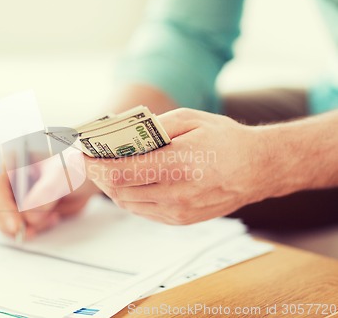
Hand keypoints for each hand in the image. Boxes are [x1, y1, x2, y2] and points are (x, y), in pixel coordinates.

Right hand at [0, 161, 99, 238]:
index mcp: (13, 163)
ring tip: (50, 219)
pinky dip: (34, 229)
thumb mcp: (63, 175)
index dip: (3, 208)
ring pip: (3, 220)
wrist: (85, 180)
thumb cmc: (73, 168)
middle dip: (8, 223)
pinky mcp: (21, 212)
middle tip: (26, 232)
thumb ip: (47, 190)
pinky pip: (18, 227)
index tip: (17, 225)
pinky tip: (53, 219)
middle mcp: (8, 180)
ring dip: (24, 227)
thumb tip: (29, 211)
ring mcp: (13, 198)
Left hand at [85, 108, 269, 224]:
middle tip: (88, 160)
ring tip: (103, 168)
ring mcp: (178, 212)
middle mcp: (176, 194)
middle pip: (118, 190)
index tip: (82, 153)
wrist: (258, 169)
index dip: (94, 164)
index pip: (120, 172)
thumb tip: (120, 136)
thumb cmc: (224, 139)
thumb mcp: (189, 119)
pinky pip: (142, 210)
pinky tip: (127, 180)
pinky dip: (128, 195)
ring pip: (127, 203)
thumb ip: (152, 128)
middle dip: (98, 174)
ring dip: (110, 186)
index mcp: (178, 165)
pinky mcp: (179, 220)